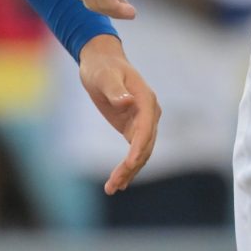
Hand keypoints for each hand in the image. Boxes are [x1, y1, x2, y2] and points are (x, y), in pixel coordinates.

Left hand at [76, 35, 160, 194]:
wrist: (101, 62)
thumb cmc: (102, 66)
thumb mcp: (104, 75)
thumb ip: (115, 89)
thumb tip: (127, 101)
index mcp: (146, 99)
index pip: (145, 128)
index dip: (138, 147)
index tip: (130, 163)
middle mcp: (149, 113)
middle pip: (145, 145)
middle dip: (131, 166)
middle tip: (114, 184)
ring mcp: (143, 121)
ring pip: (141, 153)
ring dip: (129, 171)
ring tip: (112, 188)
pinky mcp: (133, 128)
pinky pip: (134, 151)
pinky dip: (128, 167)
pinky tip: (118, 182)